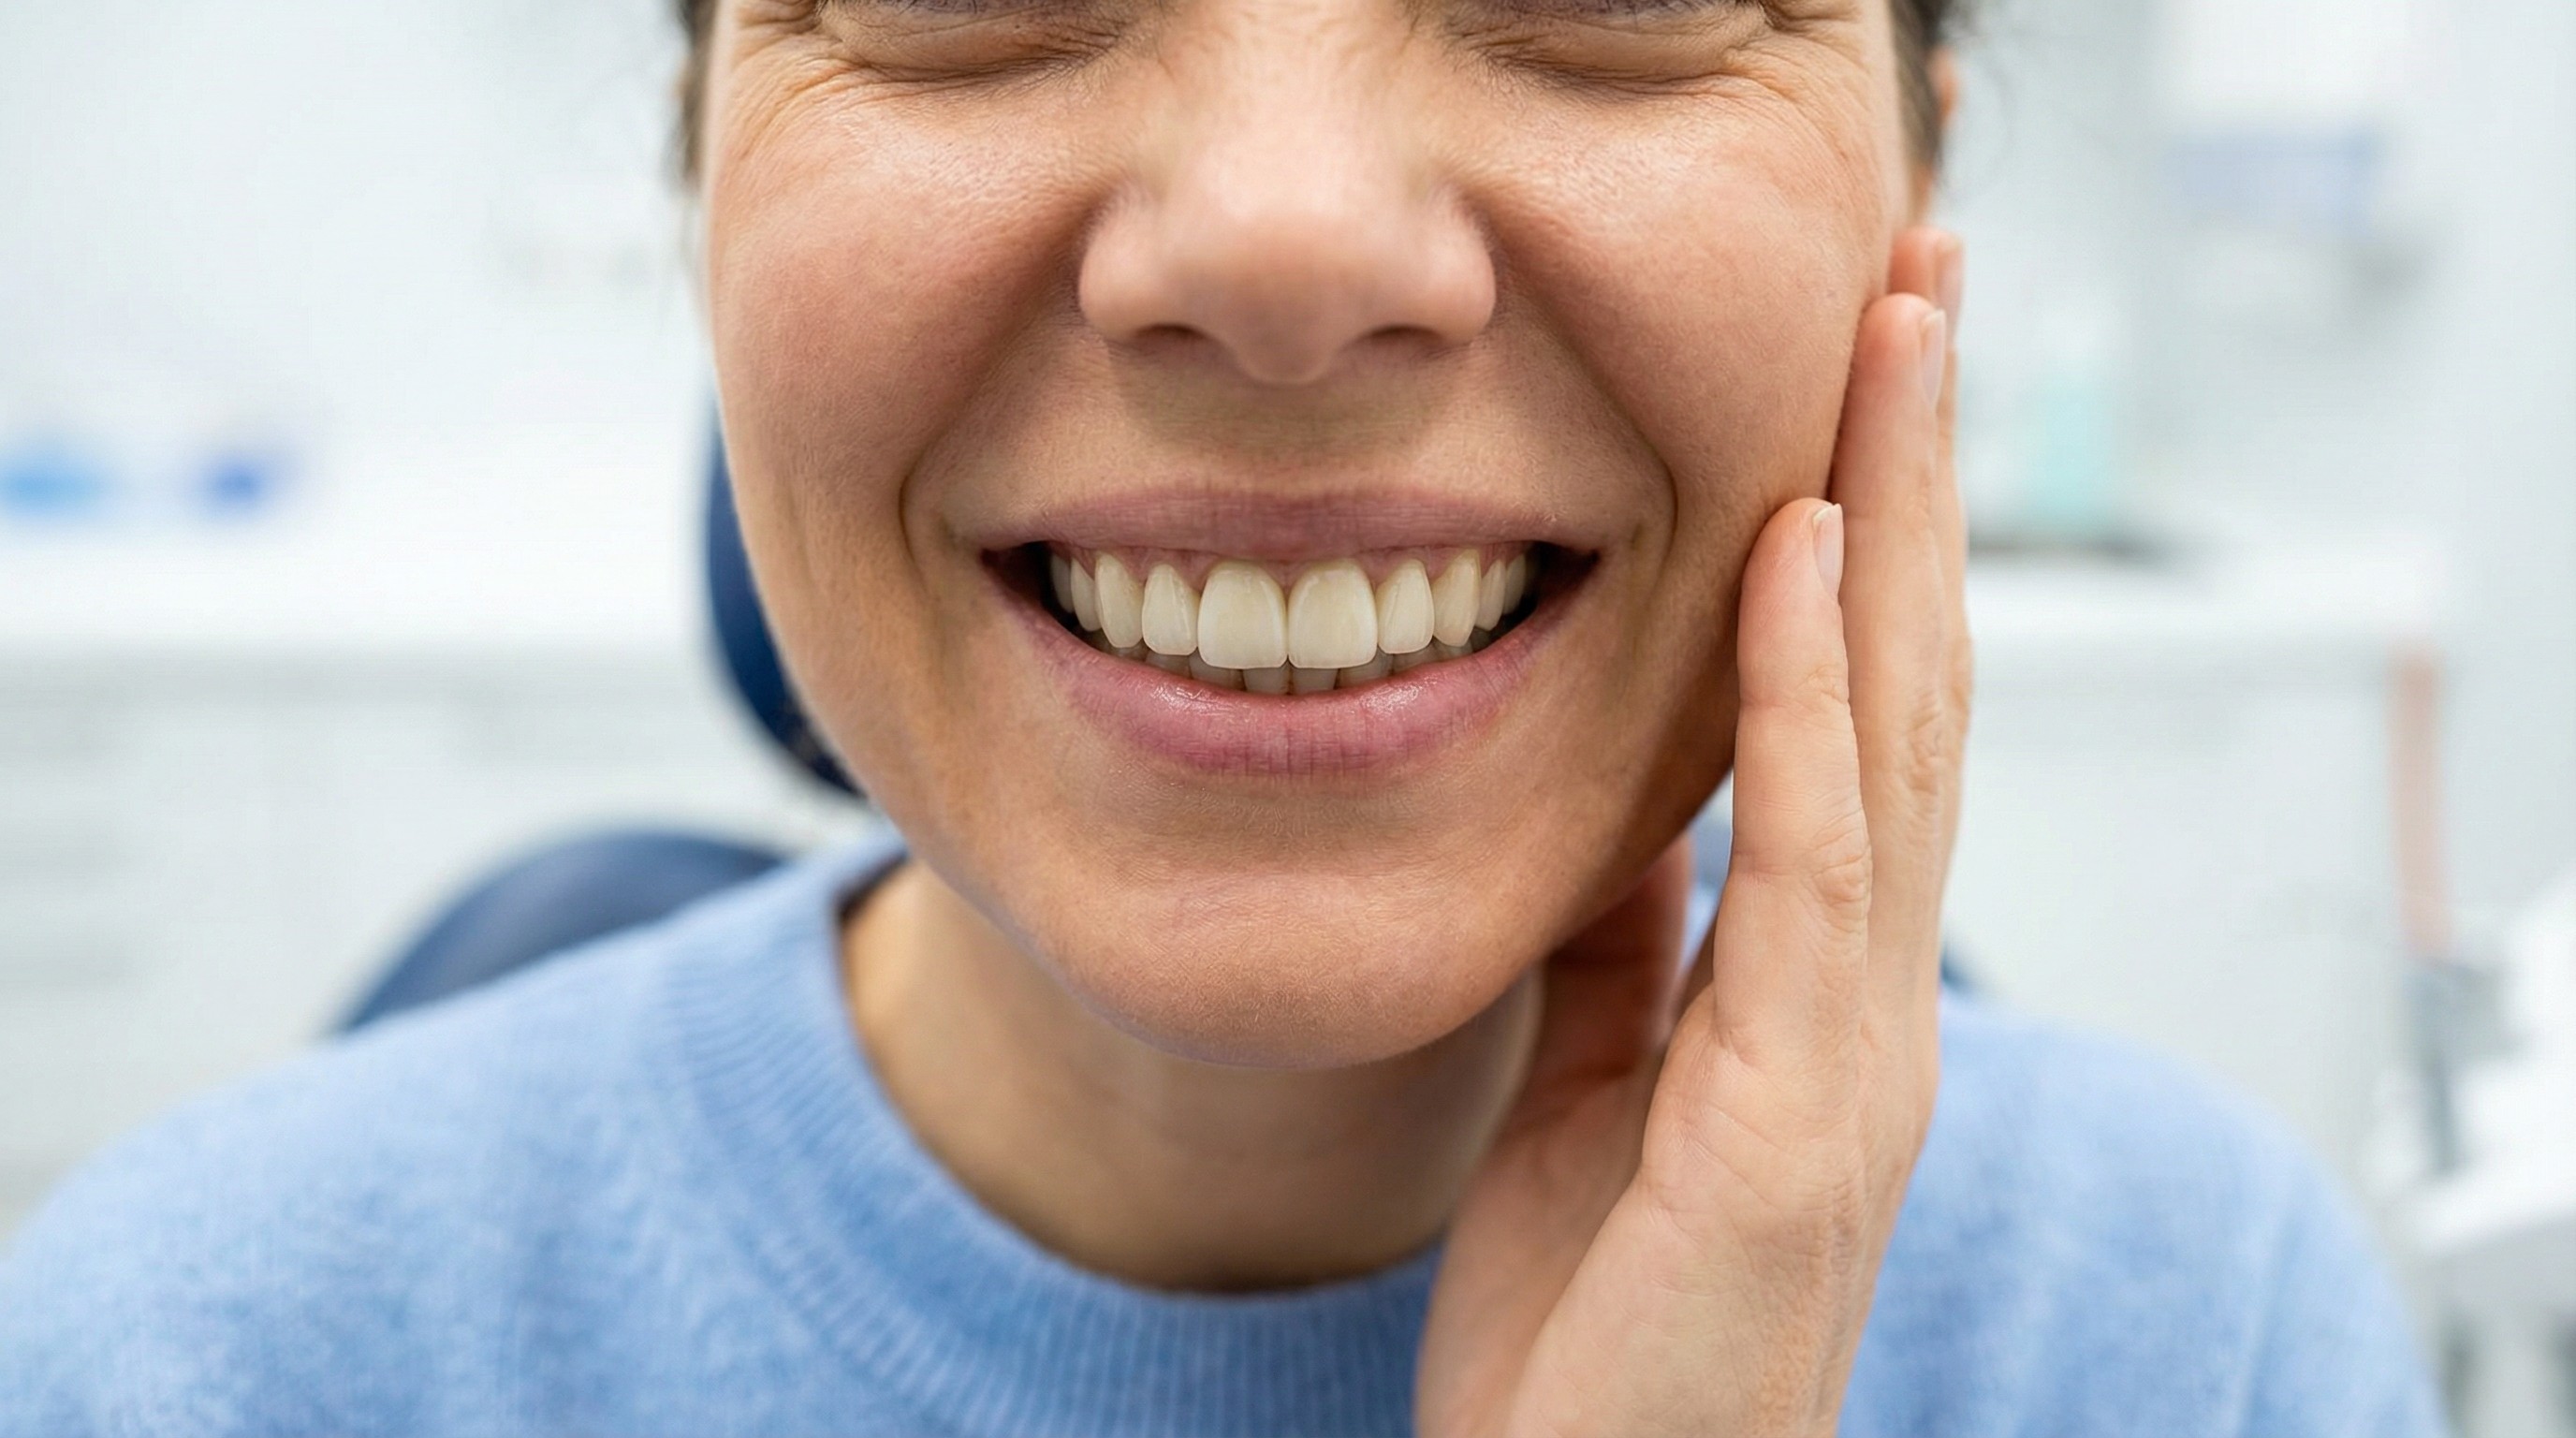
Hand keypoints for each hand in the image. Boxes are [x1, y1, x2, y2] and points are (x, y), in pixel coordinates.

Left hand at [1418, 228, 1969, 1437]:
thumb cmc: (1593, 1338)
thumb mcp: (1592, 1090)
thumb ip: (1628, 943)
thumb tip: (1626, 799)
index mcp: (1812, 991)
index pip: (1865, 717)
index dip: (1875, 535)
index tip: (1856, 378)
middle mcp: (1865, 1001)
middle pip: (1914, 683)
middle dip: (1918, 474)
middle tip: (1918, 279)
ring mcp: (1852, 1055)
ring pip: (1899, 734)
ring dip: (1898, 523)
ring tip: (1893, 340)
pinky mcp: (1799, 1115)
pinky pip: (1809, 863)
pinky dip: (1812, 698)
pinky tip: (1804, 555)